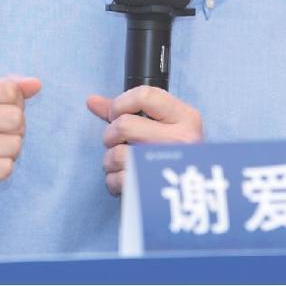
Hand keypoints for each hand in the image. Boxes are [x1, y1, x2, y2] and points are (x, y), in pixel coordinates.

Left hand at [86, 85, 202, 195]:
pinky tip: (124, 178)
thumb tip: (92, 101)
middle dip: (111, 133)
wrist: (194, 189)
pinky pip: (116, 180)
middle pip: (124, 125)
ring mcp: (167, 166)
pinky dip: (113, 180)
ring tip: (120, 160)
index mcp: (186, 117)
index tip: (118, 113)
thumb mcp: (162, 122)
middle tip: (117, 140)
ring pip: (116, 153)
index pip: (144, 95)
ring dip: (109, 159)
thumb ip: (126, 109)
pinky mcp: (152, 189)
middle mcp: (181, 140)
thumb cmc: (172, 150)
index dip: (121, 103)